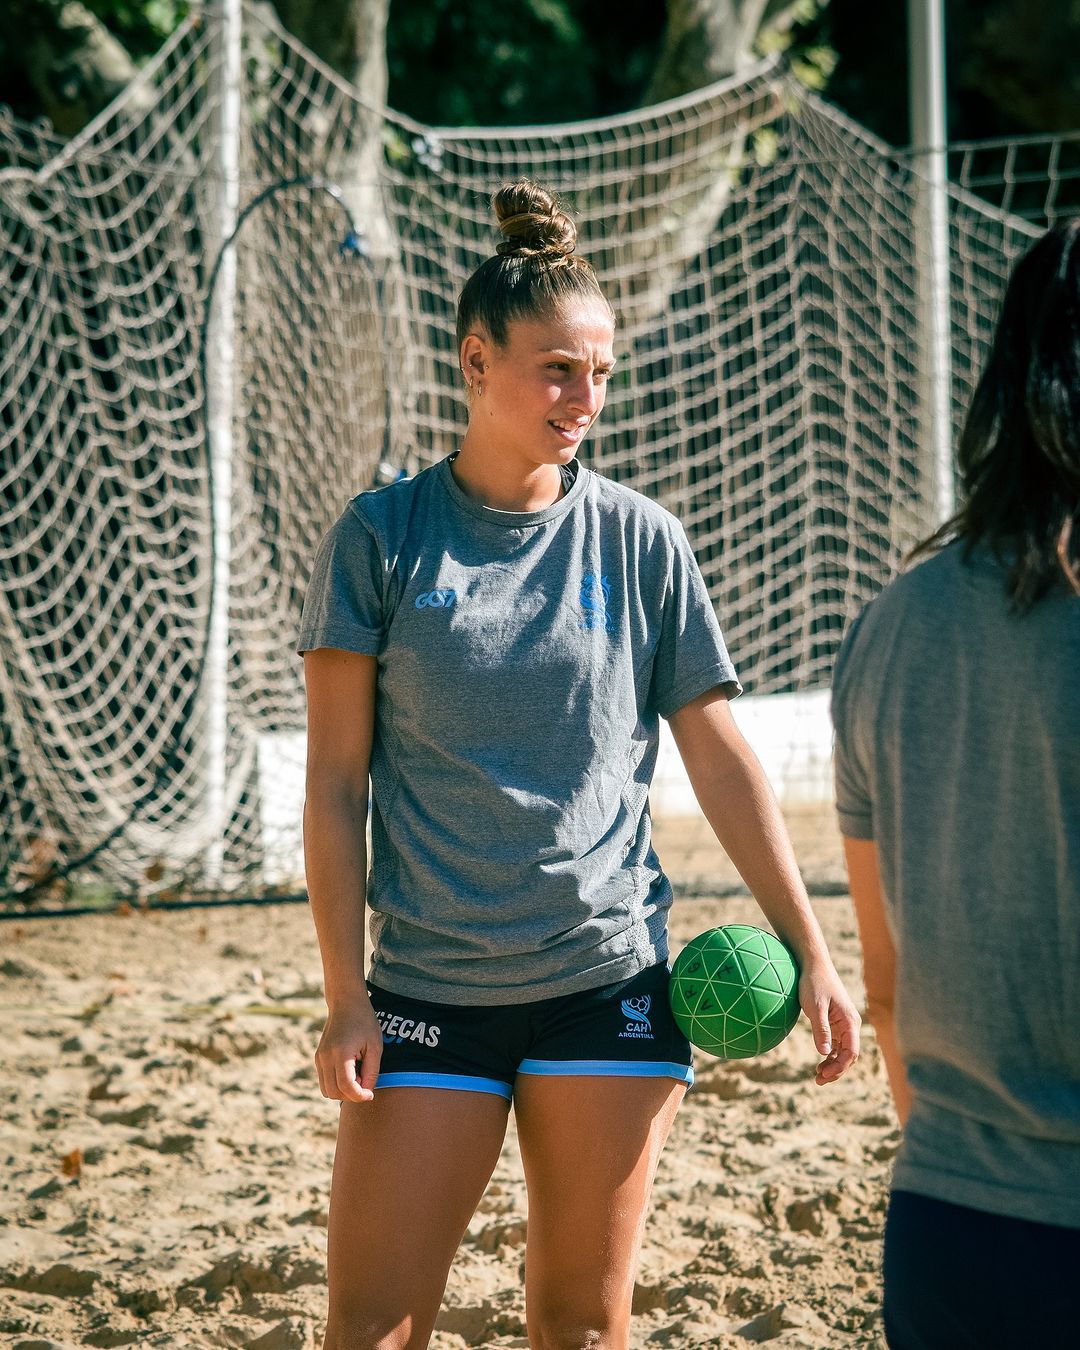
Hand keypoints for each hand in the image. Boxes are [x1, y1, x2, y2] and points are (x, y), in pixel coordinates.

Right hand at [315, 991, 383, 1102]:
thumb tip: (366, 1092)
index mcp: (340, 1053)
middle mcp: (325, 1057)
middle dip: (351, 1095)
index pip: (346, 1086)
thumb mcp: (375, 1045)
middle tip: (365, 1082)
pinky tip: (350, 1072)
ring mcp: (319, 1058)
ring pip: (327, 1091)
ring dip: (343, 1092)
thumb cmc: (364, 1022)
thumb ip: (372, 1071)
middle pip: (334, 1092)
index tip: (371, 1095)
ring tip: (358, 1076)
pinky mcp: (318, 1058)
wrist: (346, 1003)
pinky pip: (325, 1082)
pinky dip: (336, 1085)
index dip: (359, 1096)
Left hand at [798, 959, 860, 1084]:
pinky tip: (820, 1063)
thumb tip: (825, 1053)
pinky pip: (837, 1044)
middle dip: (836, 1070)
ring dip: (833, 1065)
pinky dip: (830, 1055)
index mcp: (850, 1021)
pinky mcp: (836, 1022)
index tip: (823, 1075)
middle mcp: (851, 1024)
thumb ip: (821, 1029)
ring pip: (843, 1052)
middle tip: (818, 1080)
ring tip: (817, 1076)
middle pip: (849, 1055)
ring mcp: (844, 1024)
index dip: (839, 1067)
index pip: (851, 1052)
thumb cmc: (814, 983)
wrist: (813, 964)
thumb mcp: (815, 1007)